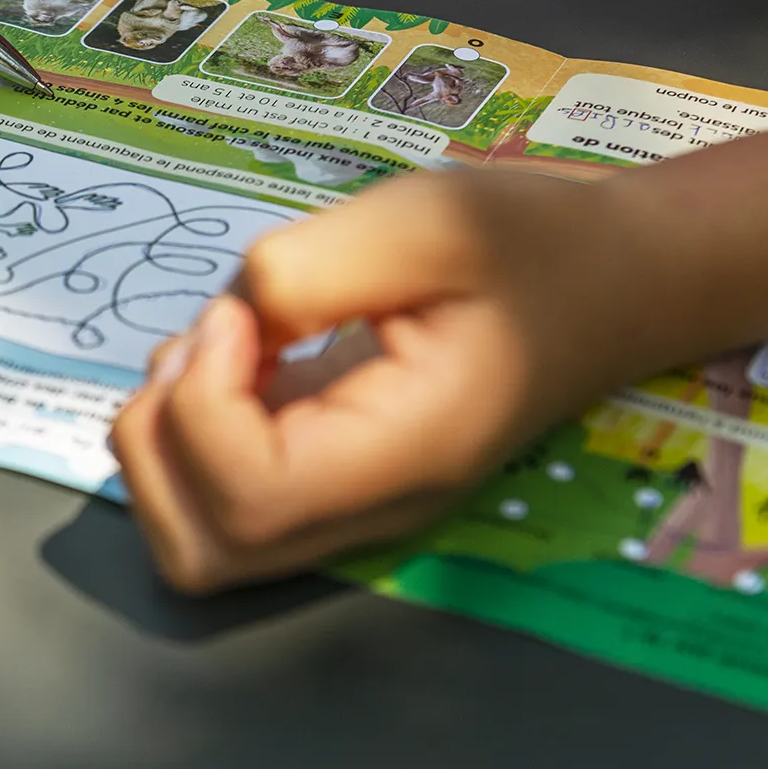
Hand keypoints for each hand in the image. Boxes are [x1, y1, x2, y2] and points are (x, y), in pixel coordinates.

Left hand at [111, 168, 639, 592]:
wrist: (605, 282)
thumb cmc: (528, 246)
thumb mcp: (426, 219)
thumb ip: (310, 267)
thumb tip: (228, 323)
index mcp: (407, 455)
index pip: (250, 497)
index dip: (204, 404)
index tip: (238, 316)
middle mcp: (369, 512)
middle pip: (202, 550)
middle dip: (162, 437)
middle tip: (213, 341)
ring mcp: (344, 513)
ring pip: (196, 544)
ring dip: (163, 445)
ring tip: (217, 353)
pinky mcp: (322, 490)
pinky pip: (216, 507)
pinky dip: (186, 442)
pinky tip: (232, 366)